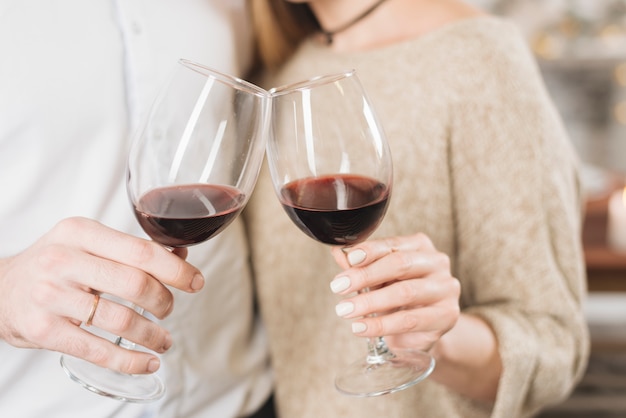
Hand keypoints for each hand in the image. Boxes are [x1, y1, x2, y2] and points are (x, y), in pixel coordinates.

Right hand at [0, 217, 203, 373]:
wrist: (1, 289)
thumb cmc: (56, 264)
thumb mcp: (89, 243)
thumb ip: (133, 249)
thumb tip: (181, 258)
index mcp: (80, 232)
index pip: (141, 251)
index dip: (176, 270)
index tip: (195, 282)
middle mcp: (63, 260)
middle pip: (135, 284)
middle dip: (164, 301)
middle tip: (170, 310)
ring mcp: (50, 296)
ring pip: (120, 320)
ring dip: (152, 335)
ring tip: (163, 340)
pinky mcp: (43, 330)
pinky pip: (97, 351)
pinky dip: (130, 361)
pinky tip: (147, 362)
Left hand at [330, 233, 459, 353]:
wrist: (420, 332)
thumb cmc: (396, 297)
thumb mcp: (376, 279)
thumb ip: (359, 266)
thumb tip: (338, 252)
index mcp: (420, 246)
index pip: (392, 245)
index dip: (369, 250)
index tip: (348, 259)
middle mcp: (437, 263)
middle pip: (400, 264)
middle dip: (365, 275)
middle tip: (338, 286)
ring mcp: (446, 289)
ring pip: (405, 292)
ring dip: (369, 302)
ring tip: (344, 309)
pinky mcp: (447, 316)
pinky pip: (409, 321)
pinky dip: (380, 325)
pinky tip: (360, 328)